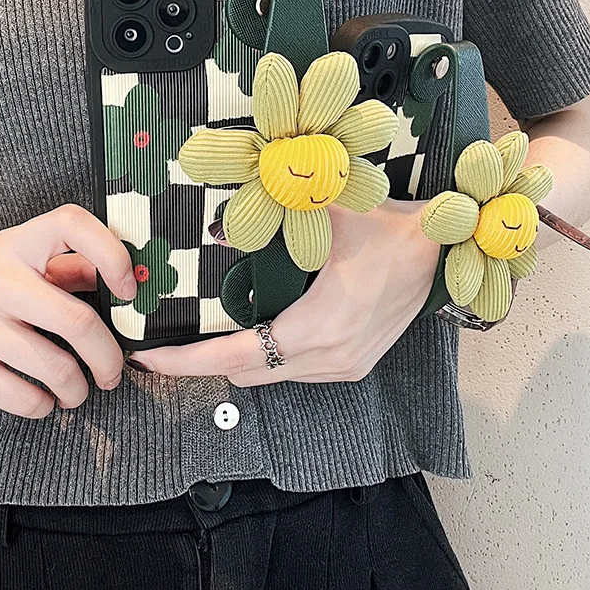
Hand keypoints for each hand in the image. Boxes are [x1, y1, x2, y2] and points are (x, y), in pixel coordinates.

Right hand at [0, 204, 135, 417]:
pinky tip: (44, 399)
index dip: (113, 255)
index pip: (72, 225)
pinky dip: (44, 406)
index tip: (129, 291)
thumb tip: (128, 282)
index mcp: (16, 244)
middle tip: (112, 371)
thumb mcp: (21, 264)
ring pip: (54, 367)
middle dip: (107, 356)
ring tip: (77, 391)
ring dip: (78, 388)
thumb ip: (72, 268)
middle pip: (76, 321)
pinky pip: (22, 397)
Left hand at [130, 200, 439, 385]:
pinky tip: (261, 332)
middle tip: (171, 342)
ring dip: (239, 360)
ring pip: (271, 377)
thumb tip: (218, 224)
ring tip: (208, 336)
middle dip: (205, 362)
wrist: (441, 250)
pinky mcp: (354, 365)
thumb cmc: (388, 230)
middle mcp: (328, 359)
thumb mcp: (327, 213)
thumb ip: (271, 213)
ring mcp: (343, 367)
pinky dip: (270, 358)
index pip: (234, 357)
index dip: (187, 362)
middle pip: (246, 374)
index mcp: (315, 328)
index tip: (149, 358)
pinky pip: (296, 373)